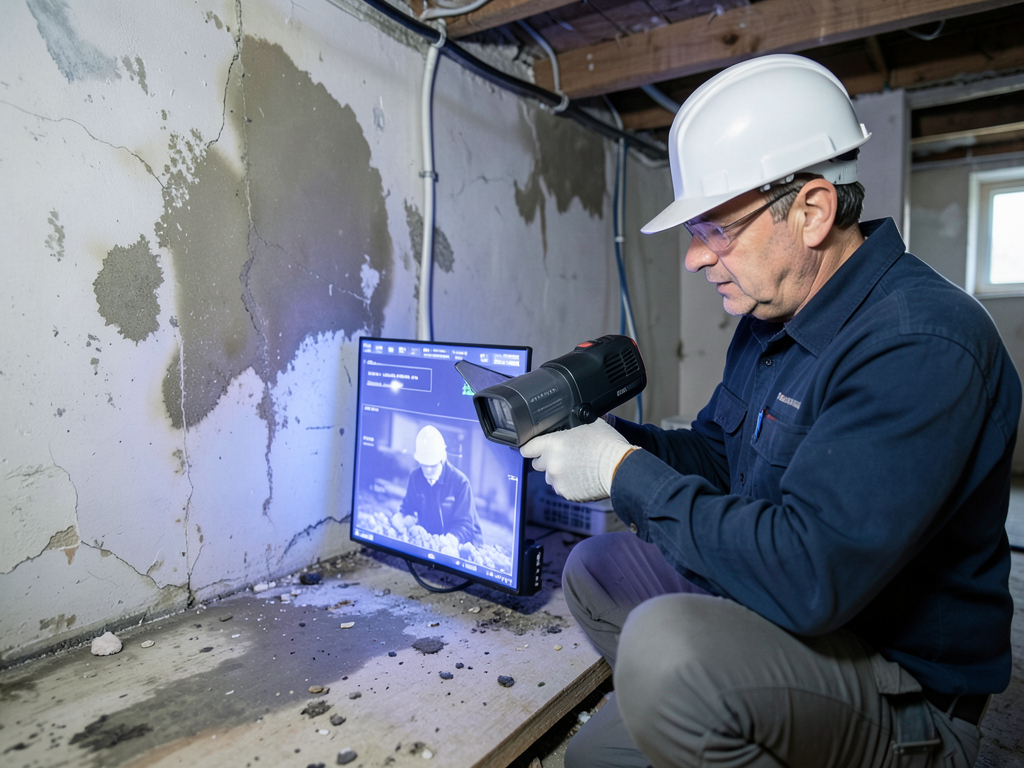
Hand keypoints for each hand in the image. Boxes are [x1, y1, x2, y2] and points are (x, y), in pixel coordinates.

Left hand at [520, 418, 636, 501]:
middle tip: (564, 456)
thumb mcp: (589, 424)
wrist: (620, 468)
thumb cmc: (607, 445)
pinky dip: (569, 484)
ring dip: (558, 473)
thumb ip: (573, 425)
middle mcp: (551, 463)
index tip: (532, 449)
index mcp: (552, 444)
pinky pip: (562, 488)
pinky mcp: (566, 493)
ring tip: (576, 468)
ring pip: (550, 477)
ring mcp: (558, 480)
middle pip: (537, 464)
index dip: (530, 448)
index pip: (527, 448)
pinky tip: (582, 477)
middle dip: (547, 460)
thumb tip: (575, 417)